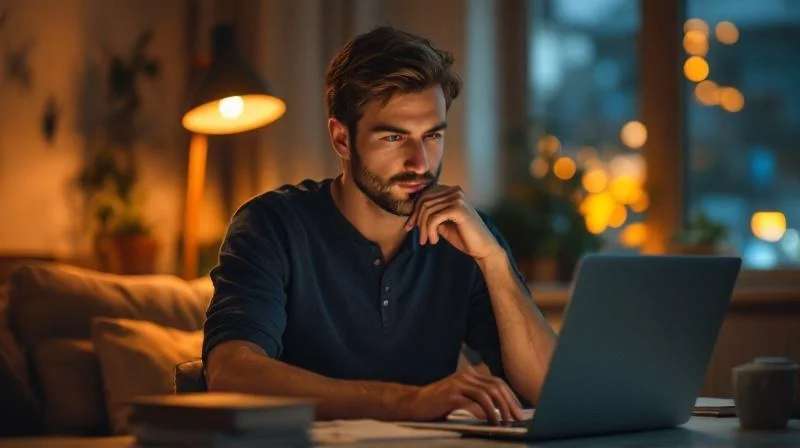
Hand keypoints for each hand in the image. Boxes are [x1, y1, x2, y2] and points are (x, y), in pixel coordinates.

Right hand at [400, 366, 524, 423]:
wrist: (413, 404)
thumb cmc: (438, 404)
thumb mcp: (461, 397)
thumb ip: (477, 399)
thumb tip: (501, 411)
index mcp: (470, 375)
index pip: (497, 383)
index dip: (510, 397)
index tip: (518, 411)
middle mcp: (465, 376)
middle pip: (495, 387)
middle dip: (508, 404)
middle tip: (516, 418)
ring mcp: (457, 384)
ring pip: (486, 394)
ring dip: (498, 410)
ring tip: (504, 422)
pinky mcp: (450, 395)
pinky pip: (472, 403)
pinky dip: (483, 412)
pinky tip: (488, 421)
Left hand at [404, 185, 503, 259]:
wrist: (482, 248)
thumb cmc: (463, 236)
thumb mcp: (442, 223)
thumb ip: (430, 214)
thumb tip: (412, 212)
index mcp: (451, 191)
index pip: (425, 195)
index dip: (414, 211)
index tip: (409, 227)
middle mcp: (454, 190)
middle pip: (424, 201)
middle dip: (417, 220)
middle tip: (420, 238)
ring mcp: (457, 198)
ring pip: (427, 210)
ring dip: (424, 229)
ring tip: (427, 241)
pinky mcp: (458, 208)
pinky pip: (434, 218)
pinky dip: (430, 230)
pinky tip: (434, 240)